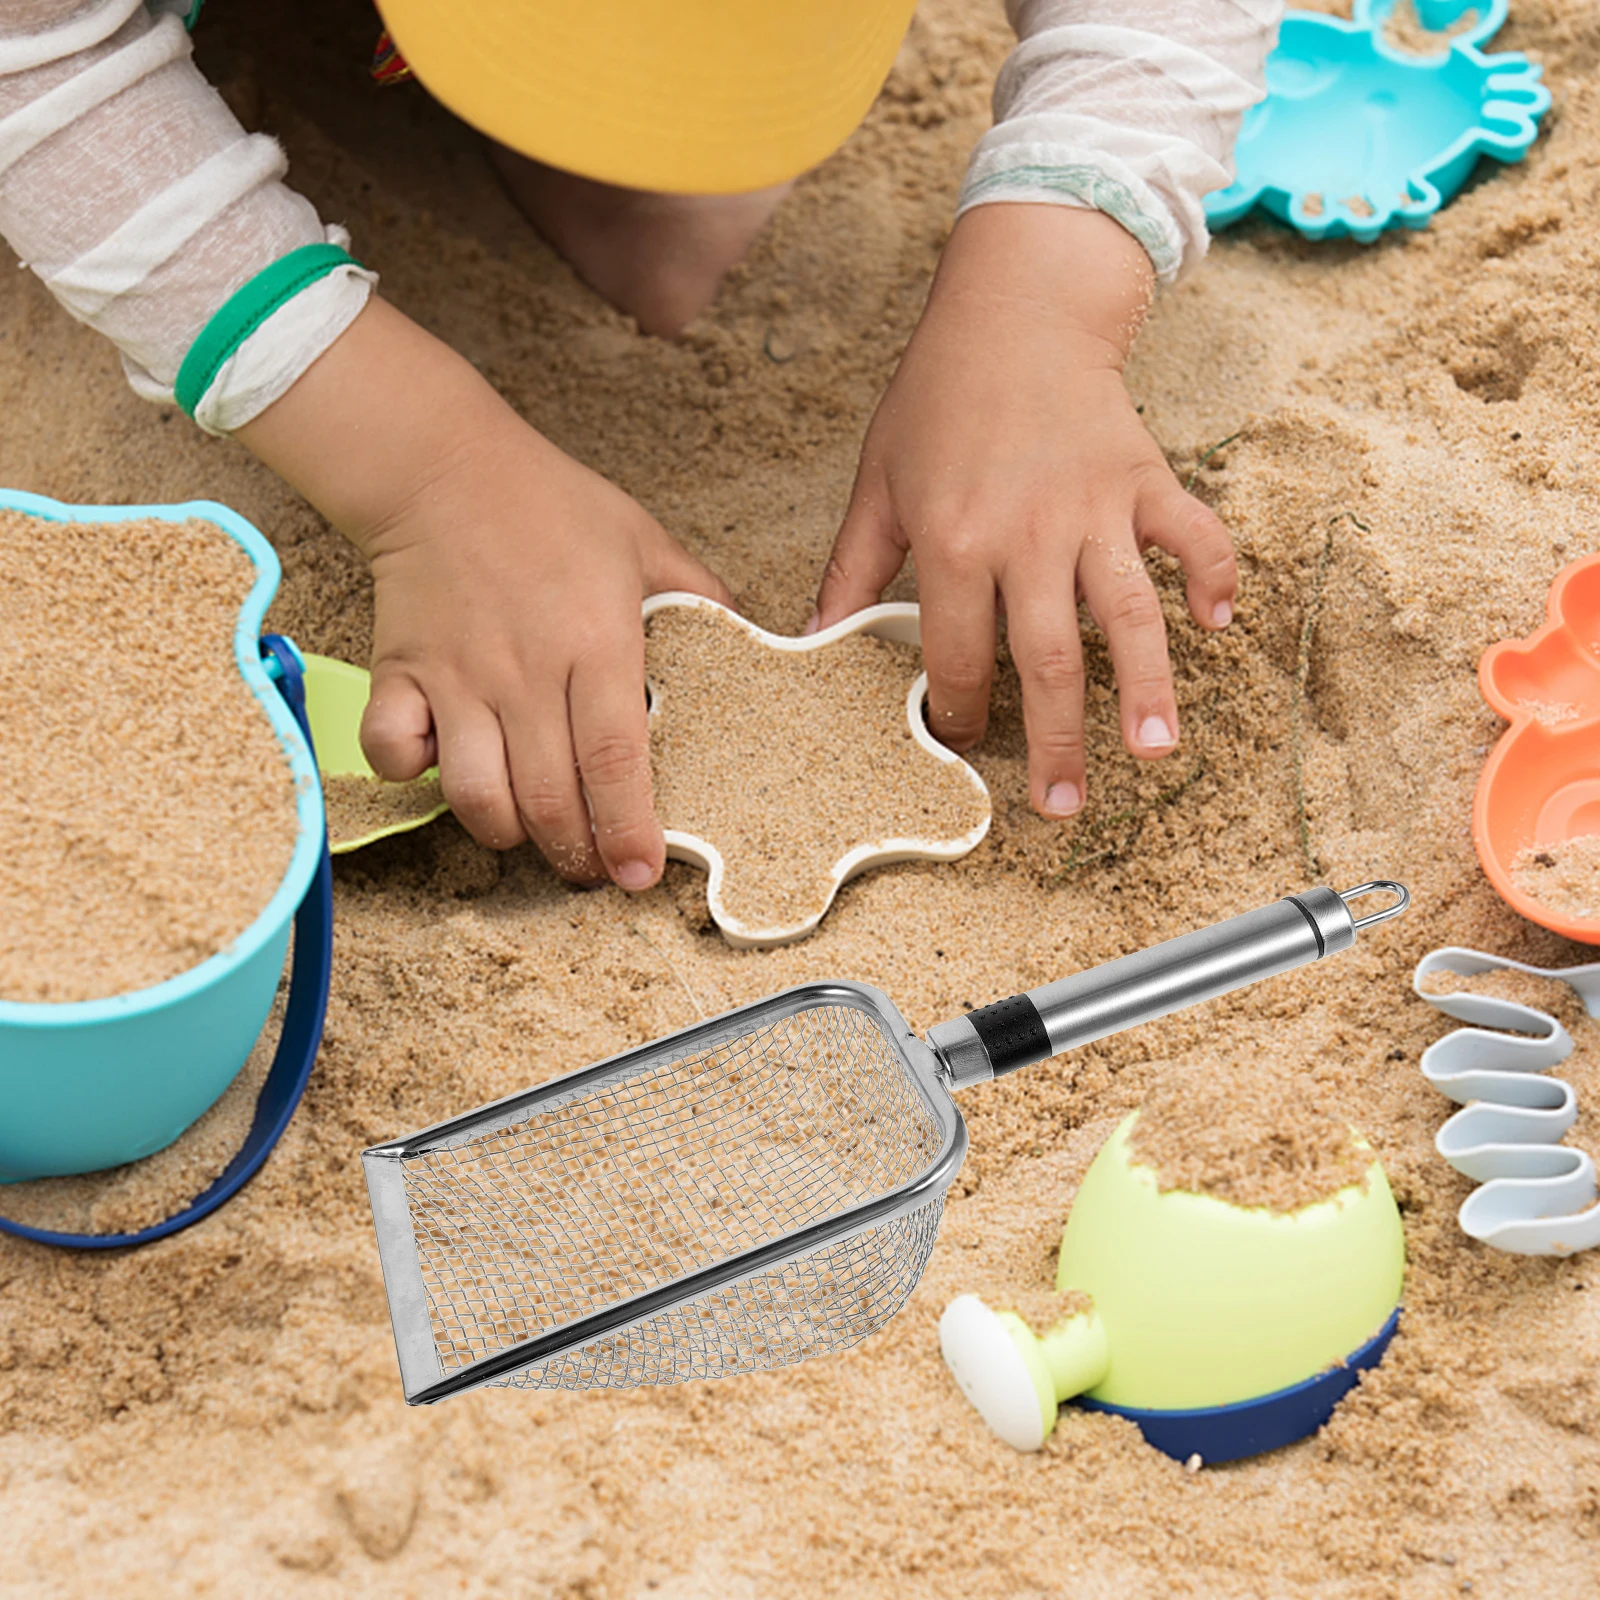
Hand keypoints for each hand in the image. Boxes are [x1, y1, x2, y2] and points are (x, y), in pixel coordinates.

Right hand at [236, 297, 728, 883]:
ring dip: (506, 831)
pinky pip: (393, 753)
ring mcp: (455, 676)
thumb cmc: (552, 506)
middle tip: (592, 867)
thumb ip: (700, 599)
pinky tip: (445, 765)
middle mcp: (525, 671)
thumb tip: (749, 643)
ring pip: (474, 795)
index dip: (627, 829)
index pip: (614, 760)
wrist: (444, 467)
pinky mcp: (398, 672)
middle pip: (547, 798)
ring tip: (532, 831)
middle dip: (574, 854)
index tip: (638, 874)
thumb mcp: (646, 542)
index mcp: (596, 643)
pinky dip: (415, 776)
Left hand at [813, 205, 1235, 817]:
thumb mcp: (877, 484)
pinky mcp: (1145, 480)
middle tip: (1063, 807)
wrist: (1013, 307)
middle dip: (1053, 741)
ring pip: (1127, 614)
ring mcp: (1094, 509)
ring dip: (1146, 685)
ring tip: (1154, 750)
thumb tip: (811, 642)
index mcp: (954, 542)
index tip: (960, 744)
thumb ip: (850, 571)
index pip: (955, 658)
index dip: (954, 713)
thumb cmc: (936, 398)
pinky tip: (1220, 625)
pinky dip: (1214, 576)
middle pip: (1045, 660)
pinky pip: (1192, 534)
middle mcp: (1028, 535)